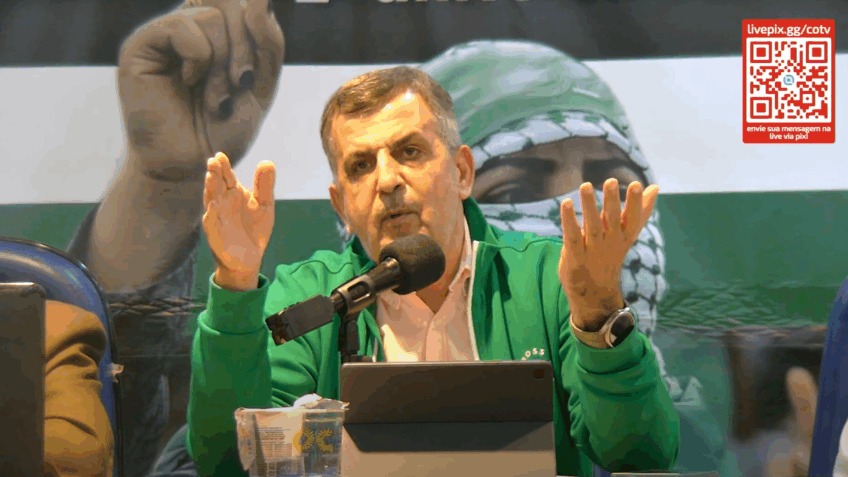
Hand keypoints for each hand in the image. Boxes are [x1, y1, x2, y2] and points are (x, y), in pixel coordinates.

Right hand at [117, 0, 283, 181]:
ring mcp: (166, 33)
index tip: (249, 74)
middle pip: (232, 4)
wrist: (193, 164)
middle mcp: (191, 26)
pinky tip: (190, 82)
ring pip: (212, 15)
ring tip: (216, 97)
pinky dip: (199, 57)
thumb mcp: (259, 85)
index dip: (258, 29)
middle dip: (246, 47)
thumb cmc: (222, 128)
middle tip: (240, 83)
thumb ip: (268, 43)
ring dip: (223, 62)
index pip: (246, 5)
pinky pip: (181, 26)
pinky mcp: (142, 45)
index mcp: (219, 33)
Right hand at [203, 153, 275, 290]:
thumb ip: (264, 185)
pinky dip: (212, 214)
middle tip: (213, 161)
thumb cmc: (254, 228)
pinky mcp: (215, 233)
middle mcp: (221, 202)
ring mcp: (216, 217)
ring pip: (211, 201)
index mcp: (233, 193)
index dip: (223, 167)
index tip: (220, 156)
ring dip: (210, 190)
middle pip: (216, 185)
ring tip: (211, 177)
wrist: (249, 258)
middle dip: (214, 174)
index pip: (227, 176)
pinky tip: (213, 206)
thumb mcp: (264, 205)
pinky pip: (212, 223)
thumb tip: (268, 161)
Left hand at [559, 179, 658, 330]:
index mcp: (624, 236)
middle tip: (611, 180)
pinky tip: (566, 203)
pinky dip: (569, 221)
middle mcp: (611, 242)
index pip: (633, 218)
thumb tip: (655, 187)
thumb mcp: (627, 234)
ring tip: (585, 185)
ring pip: (592, 226)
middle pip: (613, 220)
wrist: (596, 291)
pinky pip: (573, 236)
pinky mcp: (575, 255)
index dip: (635, 203)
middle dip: (612, 201)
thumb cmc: (611, 255)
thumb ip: (640, 211)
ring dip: (589, 206)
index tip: (636, 184)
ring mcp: (593, 249)